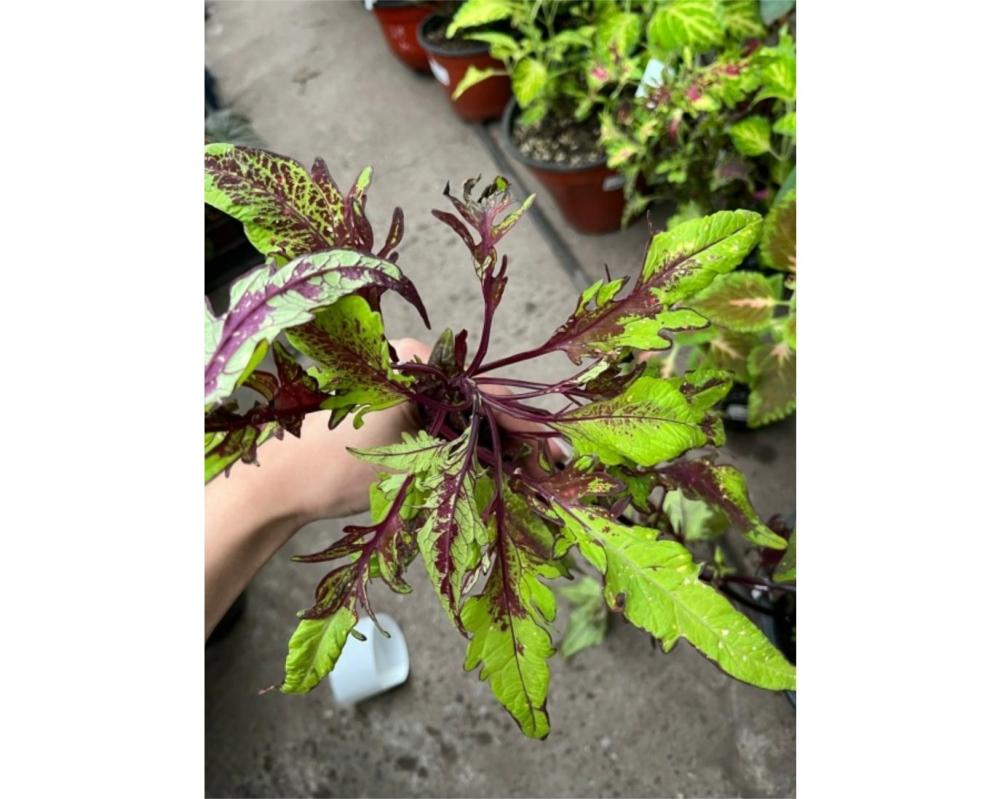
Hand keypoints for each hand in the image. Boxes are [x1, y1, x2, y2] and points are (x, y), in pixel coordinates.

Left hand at [262, 337, 566, 522]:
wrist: (276, 487)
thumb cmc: (337, 471)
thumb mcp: (416, 460)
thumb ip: (473, 446)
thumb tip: (527, 447)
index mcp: (412, 359)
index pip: (483, 391)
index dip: (524, 423)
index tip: (558, 445)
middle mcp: (404, 359)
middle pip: (473, 399)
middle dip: (510, 433)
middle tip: (549, 462)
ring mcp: (393, 379)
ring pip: (457, 411)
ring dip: (487, 439)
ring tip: (524, 468)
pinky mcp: (384, 401)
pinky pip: (435, 416)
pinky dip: (459, 440)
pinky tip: (485, 463)